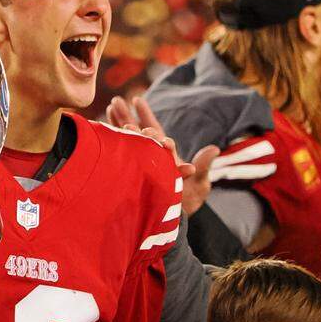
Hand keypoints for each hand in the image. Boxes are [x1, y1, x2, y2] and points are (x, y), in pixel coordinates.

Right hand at [106, 95, 218, 214]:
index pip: (161, 140)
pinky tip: (106, 119)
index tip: (146, 132)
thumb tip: (214, 149)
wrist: (172, 219)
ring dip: (122, 119)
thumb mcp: (198, 185)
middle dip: (132, 117)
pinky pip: (123, 147)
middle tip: (121, 103)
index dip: (154, 135)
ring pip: (131, 136)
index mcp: (170, 156)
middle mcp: (155, 154)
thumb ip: (203, 166)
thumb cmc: (187, 202)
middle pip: (143, 132)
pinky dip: (115, 133)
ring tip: (113, 103)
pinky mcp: (132, 166)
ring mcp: (142, 159)